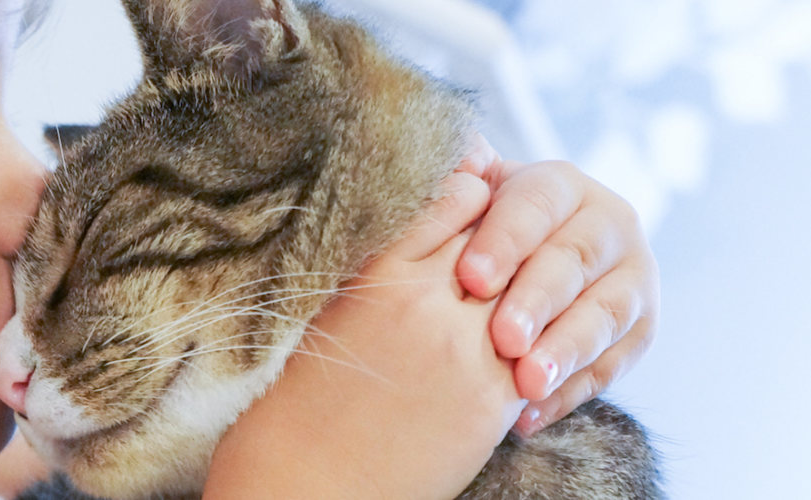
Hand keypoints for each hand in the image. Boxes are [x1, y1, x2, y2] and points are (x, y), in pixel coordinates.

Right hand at [204, 172, 522, 498]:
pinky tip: (526, 347)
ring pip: (526, 291)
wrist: (308, 477)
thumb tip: (420, 236)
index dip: (475, 199)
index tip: (480, 208)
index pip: (453, 200)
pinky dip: (541, 342)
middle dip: (512, 241)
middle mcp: (422, 299)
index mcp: (377, 272)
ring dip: (532, 290)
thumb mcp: (333, 309)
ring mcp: (463, 347)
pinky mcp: (491, 396)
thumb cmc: (304, 398)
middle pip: (498, 239)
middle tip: (515, 248)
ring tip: (522, 299)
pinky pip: (539, 349)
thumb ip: (379, 267)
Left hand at [454, 152, 658, 436]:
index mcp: (560, 185)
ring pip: (605, 314)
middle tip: (502, 339)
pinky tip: (528, 417)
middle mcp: (609, 223)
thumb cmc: (472, 230)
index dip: (504, 241)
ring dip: (565, 352)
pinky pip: (611, 366)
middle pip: (573, 261)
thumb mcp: (462, 197)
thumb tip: (457, 150)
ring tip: (525, 384)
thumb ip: (456, 175)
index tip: (469, 279)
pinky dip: (571, 393)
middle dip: (537, 301)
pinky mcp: (640, 330)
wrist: (516, 265)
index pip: (536, 205)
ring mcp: (632, 277)